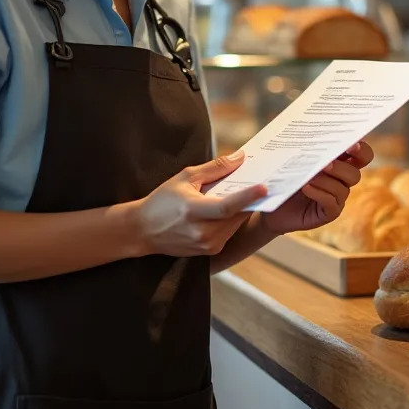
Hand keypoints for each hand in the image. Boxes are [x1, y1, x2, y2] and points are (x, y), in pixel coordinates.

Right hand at [135, 152, 266, 256]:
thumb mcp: (185, 177)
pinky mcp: (211, 251)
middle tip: (263, 180)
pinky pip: (231, 230)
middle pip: (237, 214)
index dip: (247, 197)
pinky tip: (232, 206)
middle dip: (250, 198)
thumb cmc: (163, 201)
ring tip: (247, 191)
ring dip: (243, 208)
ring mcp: (208, 245)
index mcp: (193, 212)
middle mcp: (202, 233)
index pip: (227, 206)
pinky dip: (234, 218)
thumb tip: (240, 158)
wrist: (143, 231)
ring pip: (237, 223)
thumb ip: (215, 168)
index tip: (265, 187)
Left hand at [262, 142, 374, 235]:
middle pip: (355, 174)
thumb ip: (310, 147)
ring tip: (311, 175)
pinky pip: (331, 203)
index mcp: (341, 162)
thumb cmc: (287, 173)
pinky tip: (306, 187)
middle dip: (342, 167)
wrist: (271, 199)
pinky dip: (319, 193)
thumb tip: (313, 130)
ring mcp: (337, 198)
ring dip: (327, 180)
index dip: (361, 150)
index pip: (362, 156)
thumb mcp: (297, 157)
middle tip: (327, 162)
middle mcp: (343, 180)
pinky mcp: (329, 213)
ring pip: (342, 189)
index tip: (352, 143)